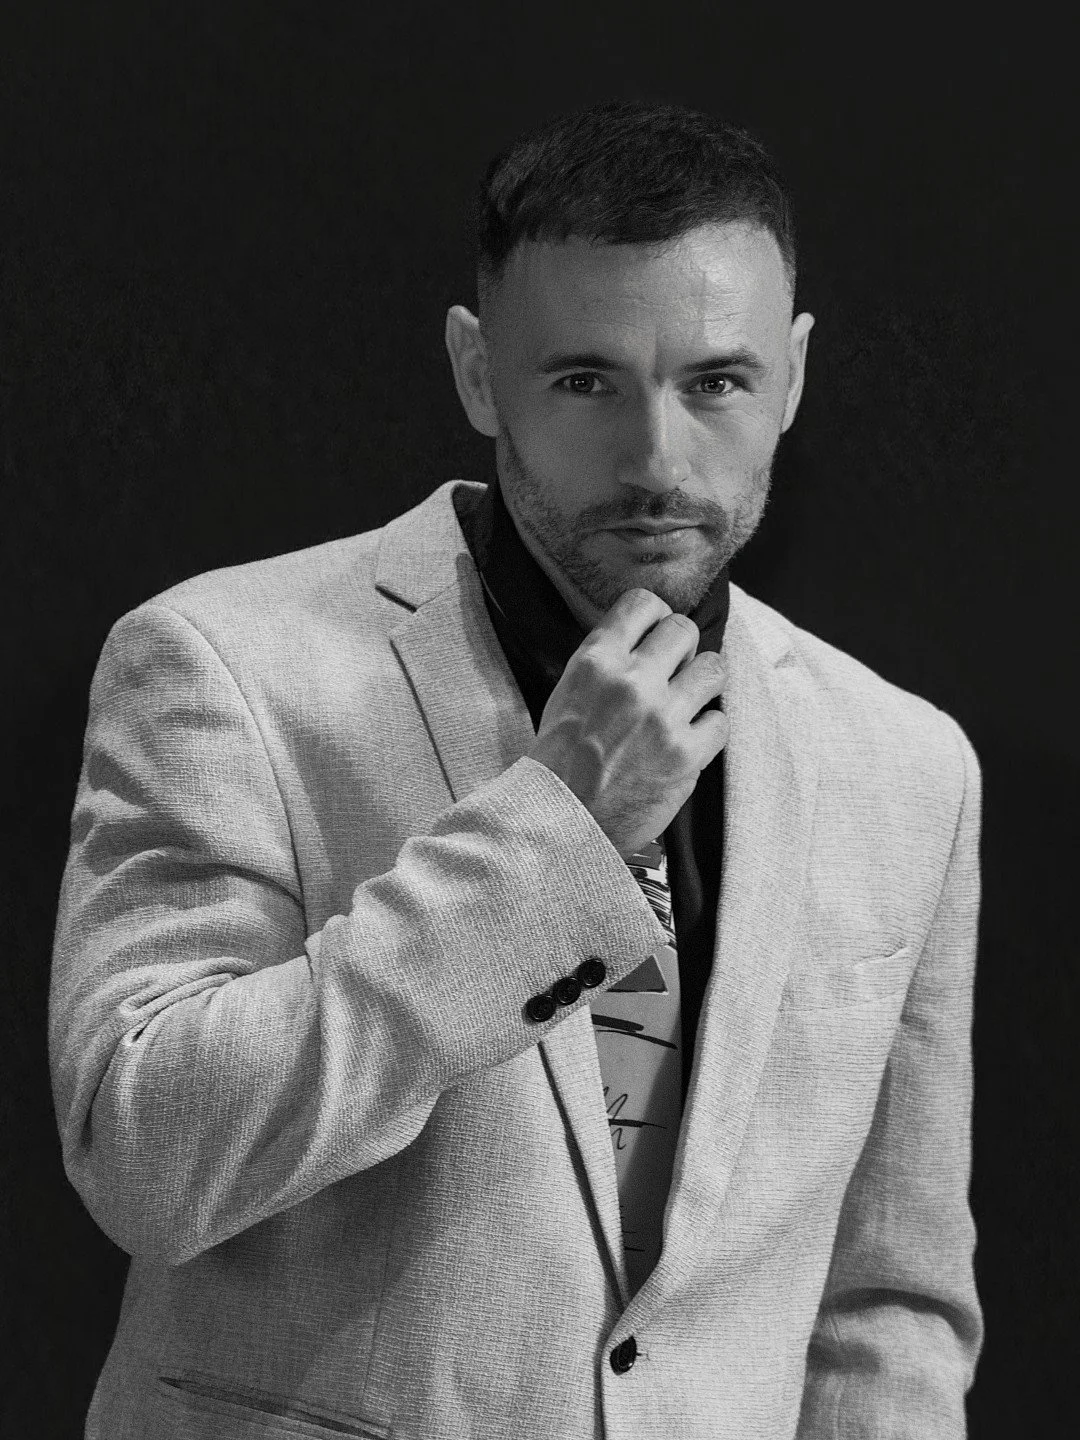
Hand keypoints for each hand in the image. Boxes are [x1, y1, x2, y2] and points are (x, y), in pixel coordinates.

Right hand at [527, 588, 727, 858]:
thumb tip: (650, 639)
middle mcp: (630, 681)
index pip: (644, 602)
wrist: (560, 821)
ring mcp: (661, 717)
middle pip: (684, 630)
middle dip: (683, 650)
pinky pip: (721, 721)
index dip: (656, 617)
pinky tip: (688, 741)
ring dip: (703, 685)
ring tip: (688, 704)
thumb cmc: (560, 759)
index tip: (656, 635)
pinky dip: (708, 732)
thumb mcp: (568, 691)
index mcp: (595, 660)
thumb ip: (607, 661)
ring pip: (714, 668)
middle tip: (674, 675)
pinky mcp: (685, 754)